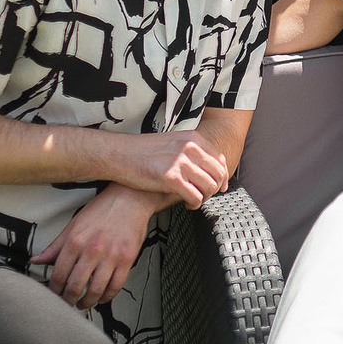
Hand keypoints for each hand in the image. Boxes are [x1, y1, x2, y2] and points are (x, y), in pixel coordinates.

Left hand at [34, 184, 157, 309]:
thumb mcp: (73, 226)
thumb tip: (35, 260)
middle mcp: (92, 250)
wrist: (130, 199)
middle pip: (76, 286)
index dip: (53, 290)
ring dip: (87, 302)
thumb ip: (55, 247)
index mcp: (75, 241)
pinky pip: (116, 286)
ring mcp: (111, 256)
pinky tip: (102, 297)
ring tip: (82, 304)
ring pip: (96, 290)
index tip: (53, 295)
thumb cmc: (101, 210)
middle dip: (68, 300)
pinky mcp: (127, 260)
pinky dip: (107, 297)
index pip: (59, 274)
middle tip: (66, 304)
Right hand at [113, 128, 230, 207]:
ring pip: (210, 186)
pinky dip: (195, 204)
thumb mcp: (172, 142)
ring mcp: (181, 162)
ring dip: (205, 197)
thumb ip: (190, 151)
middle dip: (215, 189)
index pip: (219, 159)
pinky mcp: (171, 178)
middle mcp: (190, 148)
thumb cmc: (143, 152)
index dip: (223, 176)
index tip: (221, 187)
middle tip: (205, 196)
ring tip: (195, 200)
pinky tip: (187, 205)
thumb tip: (206, 168)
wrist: (119, 154)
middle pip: (218, 173)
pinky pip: (195, 196)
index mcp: (192, 138)